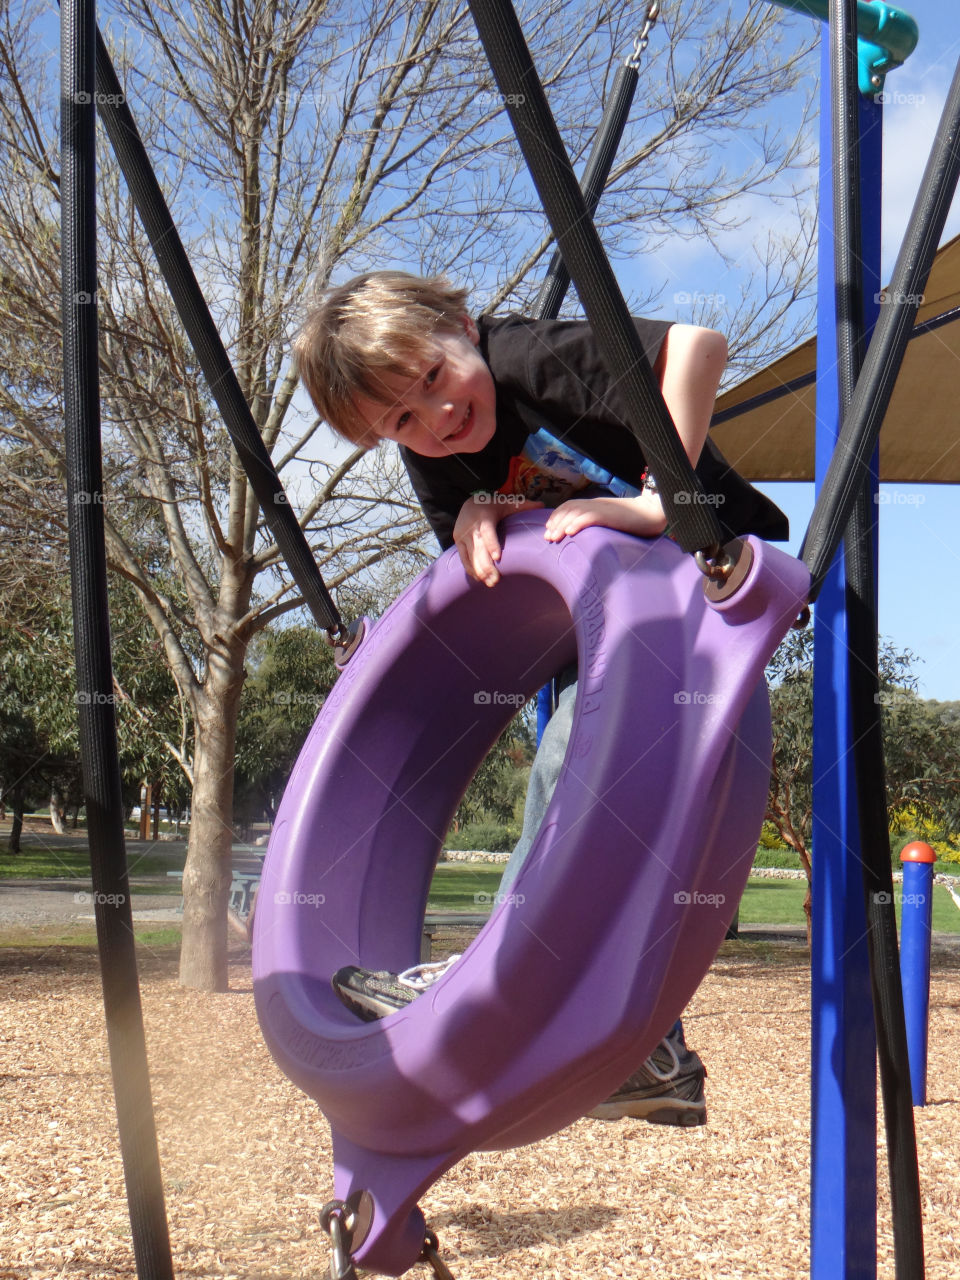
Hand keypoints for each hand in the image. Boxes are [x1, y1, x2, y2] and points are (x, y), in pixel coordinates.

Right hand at [453, 495, 542, 585]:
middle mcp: (472, 527)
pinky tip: (480, 579)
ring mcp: (463, 536)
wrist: (468, 503)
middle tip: (496, 580)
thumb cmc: (492, 505)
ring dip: (479, 571)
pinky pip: (464, 558)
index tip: (498, 557)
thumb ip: (523, 505)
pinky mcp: (458, 542)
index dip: (492, 544)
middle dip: (486, 566)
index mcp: (484, 517)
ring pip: (470, 556)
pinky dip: (471, 569)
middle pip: (478, 549)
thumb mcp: (506, 503)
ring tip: (490, 583)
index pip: (487, 532)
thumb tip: (542, 505)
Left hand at [543, 491, 667, 542]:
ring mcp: (603, 508)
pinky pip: (591, 516)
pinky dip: (578, 523)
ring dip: (562, 524)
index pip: (570, 506)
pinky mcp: (610, 514)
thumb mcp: (611, 521)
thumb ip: (598, 524)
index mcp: (595, 505)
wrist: (653, 513)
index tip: (549, 530)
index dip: (557, 516)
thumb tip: (584, 536)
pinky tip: (570, 532)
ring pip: (576, 512)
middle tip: (548, 538)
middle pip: (569, 509)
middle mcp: (596, 504)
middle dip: (555, 523)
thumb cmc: (634, 521)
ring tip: (554, 537)